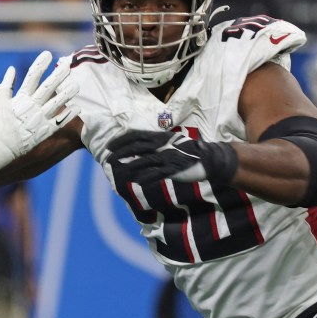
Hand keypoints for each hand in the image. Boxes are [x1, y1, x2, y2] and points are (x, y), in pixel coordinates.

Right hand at [0, 50, 77, 171]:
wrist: (0, 146)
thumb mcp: (0, 101)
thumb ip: (7, 84)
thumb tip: (12, 68)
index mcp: (21, 98)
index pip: (32, 76)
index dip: (41, 63)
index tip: (48, 54)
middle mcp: (32, 106)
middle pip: (48, 87)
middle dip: (58, 75)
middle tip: (67, 65)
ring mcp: (40, 119)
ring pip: (57, 103)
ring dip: (67, 93)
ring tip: (77, 85)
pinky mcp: (45, 131)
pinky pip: (60, 122)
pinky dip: (69, 114)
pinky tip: (78, 108)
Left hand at [106, 130, 237, 185]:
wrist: (208, 158)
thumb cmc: (186, 151)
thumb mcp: (169, 143)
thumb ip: (154, 145)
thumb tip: (136, 150)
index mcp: (160, 137)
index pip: (136, 136)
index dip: (121, 141)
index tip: (109, 146)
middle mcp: (162, 145)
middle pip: (136, 148)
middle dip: (120, 153)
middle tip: (108, 159)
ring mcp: (168, 157)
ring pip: (144, 161)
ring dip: (129, 167)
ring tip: (118, 172)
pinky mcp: (174, 169)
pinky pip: (157, 174)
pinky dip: (146, 177)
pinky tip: (136, 182)